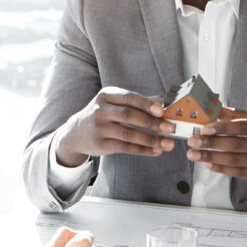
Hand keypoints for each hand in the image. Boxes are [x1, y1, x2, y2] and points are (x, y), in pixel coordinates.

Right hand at [55, 87, 174, 166]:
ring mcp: (99, 128)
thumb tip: (163, 101)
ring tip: (168, 143)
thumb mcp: (114, 103)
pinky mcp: (101, 145)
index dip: (146, 104)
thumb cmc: (103, 114)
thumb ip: (137, 102)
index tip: (162, 110)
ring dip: (151, 139)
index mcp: (107, 95)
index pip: (129, 98)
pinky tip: (156, 151)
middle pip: (129, 116)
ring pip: (128, 134)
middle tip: (170, 128)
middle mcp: (101, 110)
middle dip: (152, 122)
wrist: (76, 132)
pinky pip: (125, 148)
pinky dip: (143, 150)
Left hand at [186, 108, 246, 186]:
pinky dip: (222, 169)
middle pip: (236, 145)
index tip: (205, 128)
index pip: (243, 126)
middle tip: (192, 141)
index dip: (223, 128)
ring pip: (234, 160)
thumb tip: (219, 110)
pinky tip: (208, 164)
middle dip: (211, 143)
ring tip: (194, 154)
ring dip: (211, 157)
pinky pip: (239, 172)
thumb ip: (243, 115)